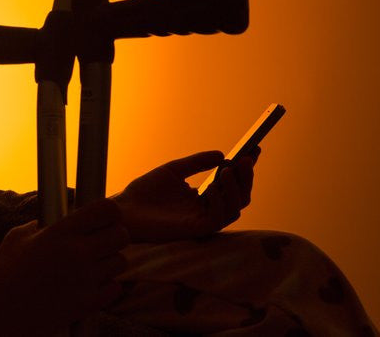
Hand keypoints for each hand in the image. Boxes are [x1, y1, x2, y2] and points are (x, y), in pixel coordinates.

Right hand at [0, 198, 128, 336]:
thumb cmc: (3, 270)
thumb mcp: (18, 237)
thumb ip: (41, 225)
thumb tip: (55, 219)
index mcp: (60, 231)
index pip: (106, 210)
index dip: (110, 212)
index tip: (104, 218)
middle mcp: (77, 252)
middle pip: (121, 235)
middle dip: (115, 236)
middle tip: (103, 242)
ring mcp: (84, 279)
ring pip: (120, 262)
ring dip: (110, 262)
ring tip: (94, 265)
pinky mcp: (86, 303)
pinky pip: (114, 288)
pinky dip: (107, 286)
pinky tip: (92, 285)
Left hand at [111, 149, 257, 243]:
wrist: (125, 210)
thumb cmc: (145, 192)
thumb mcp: (173, 170)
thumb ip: (196, 163)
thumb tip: (222, 154)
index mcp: (203, 196)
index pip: (230, 182)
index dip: (244, 167)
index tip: (253, 149)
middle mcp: (207, 209)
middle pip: (239, 196)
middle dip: (246, 177)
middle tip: (246, 159)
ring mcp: (203, 220)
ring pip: (234, 208)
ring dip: (236, 188)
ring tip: (229, 170)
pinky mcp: (196, 230)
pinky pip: (218, 218)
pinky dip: (220, 202)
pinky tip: (213, 187)